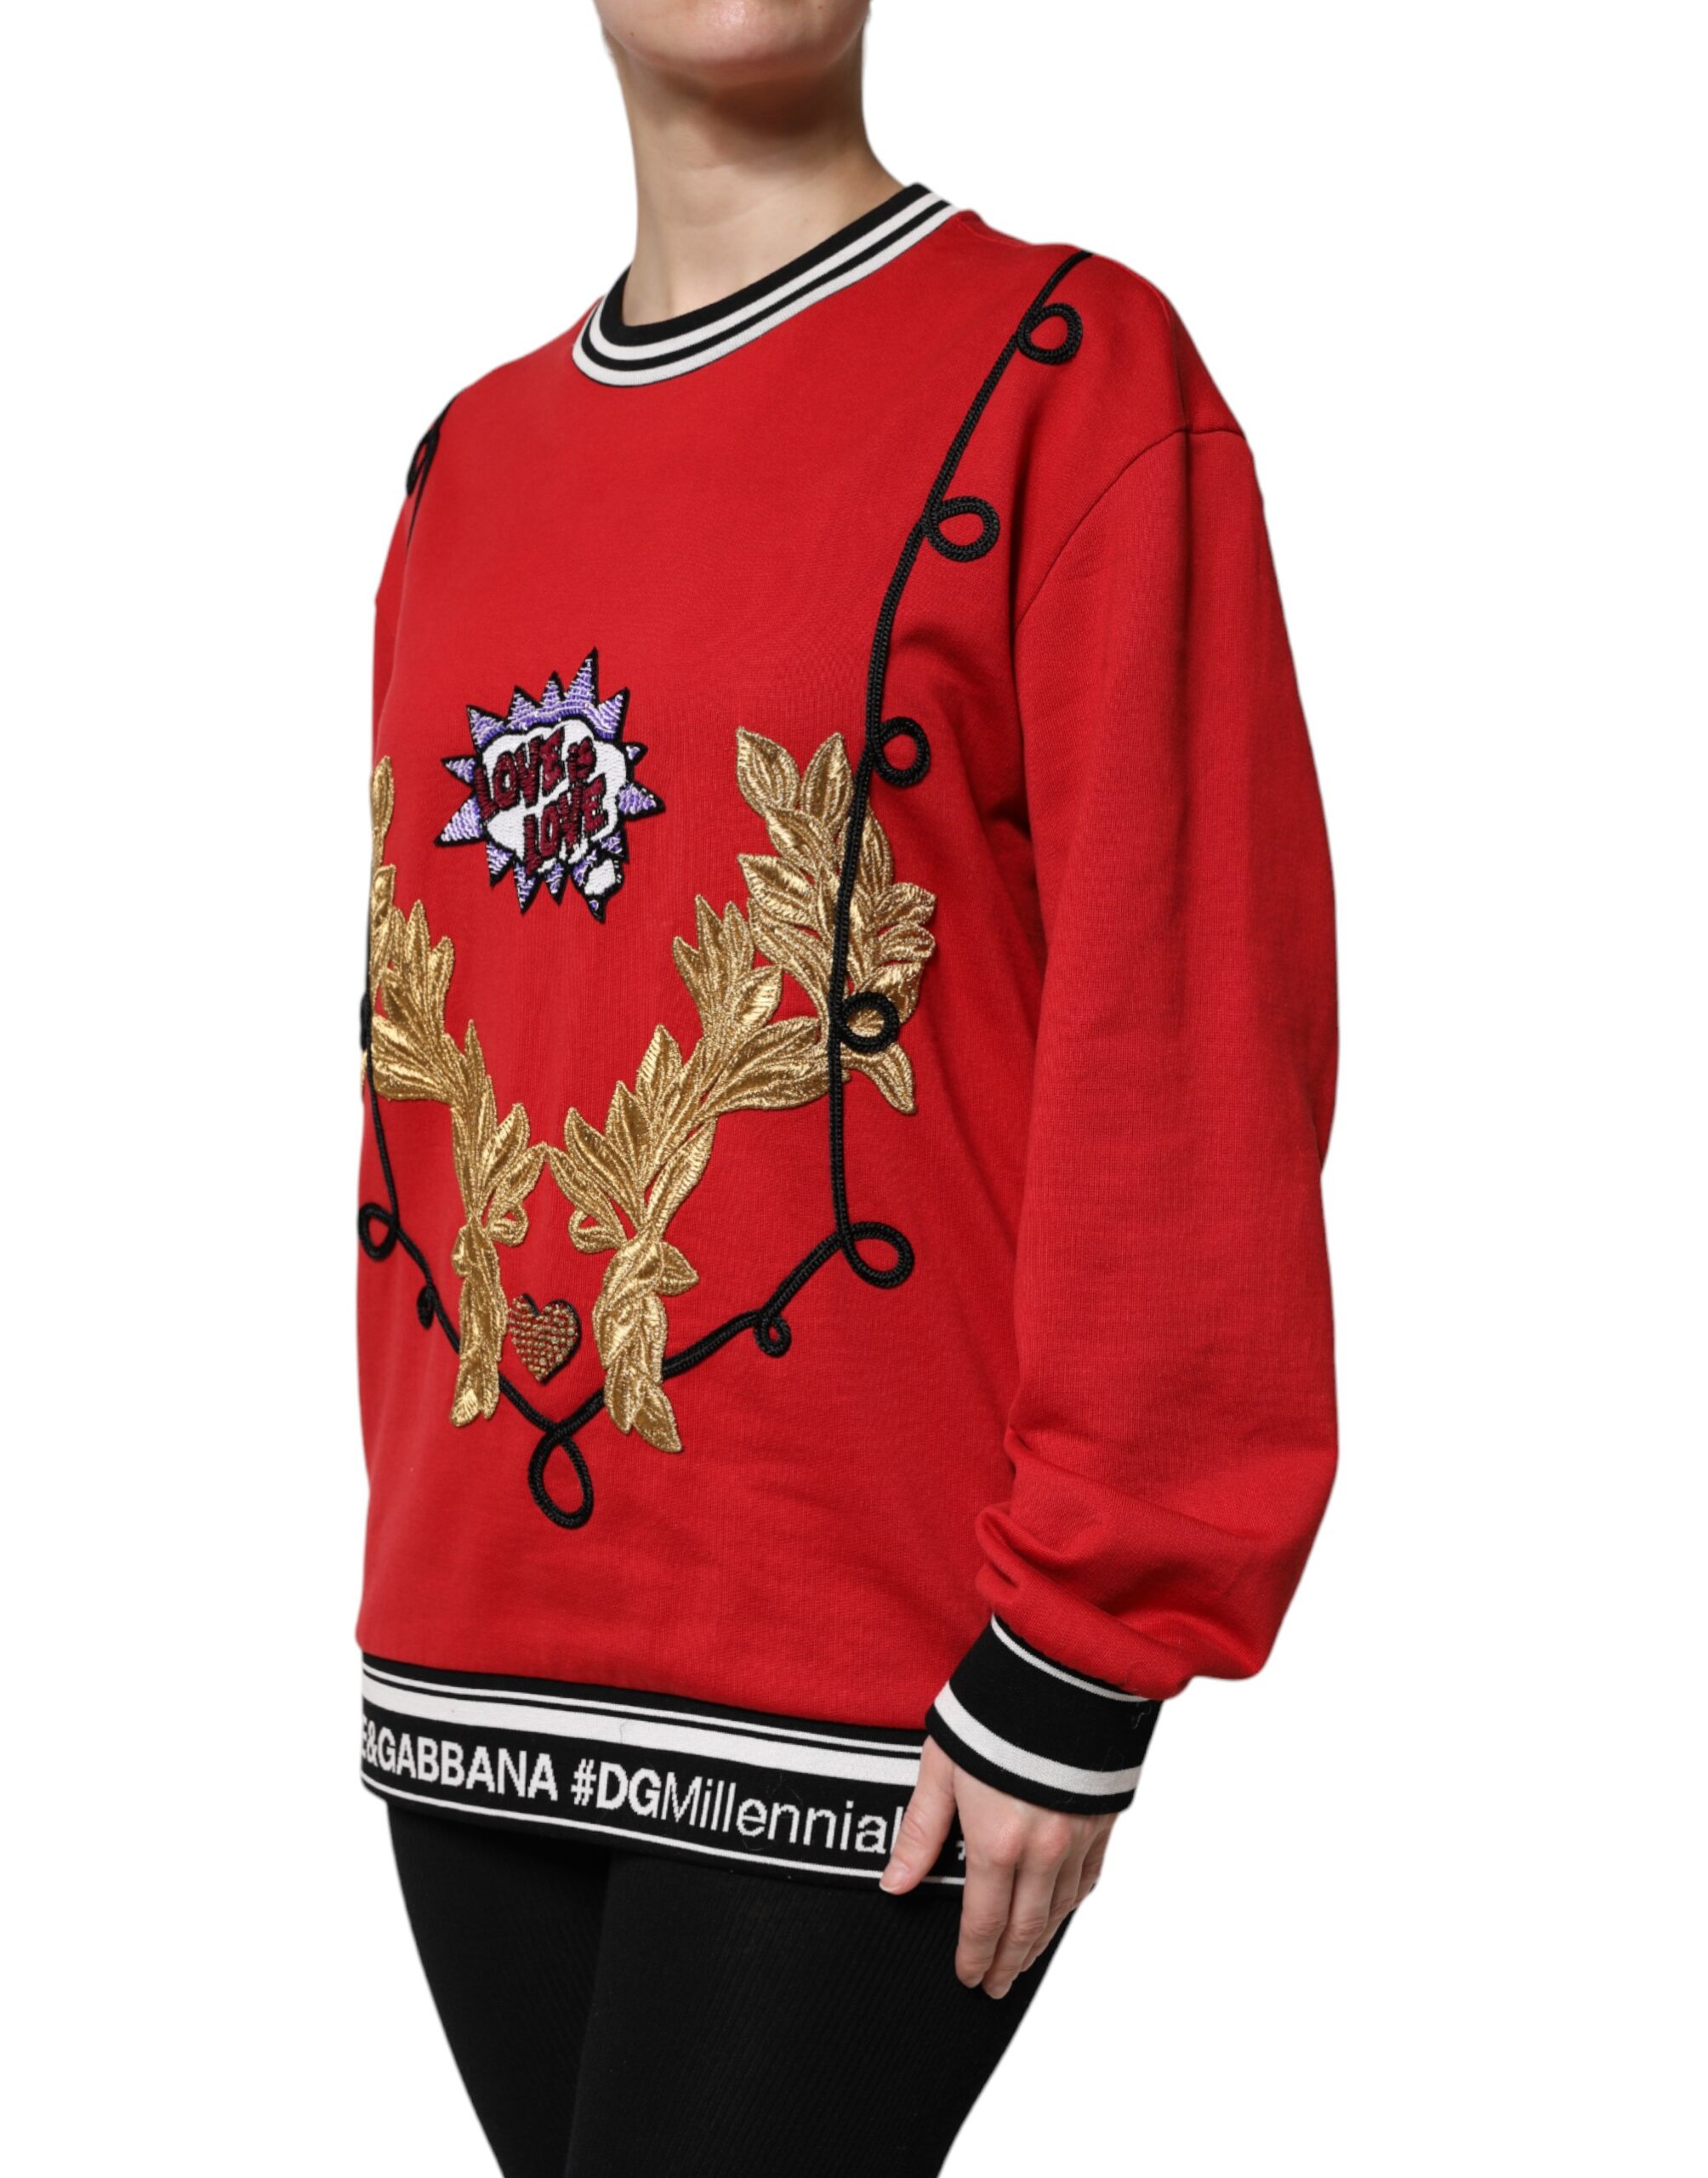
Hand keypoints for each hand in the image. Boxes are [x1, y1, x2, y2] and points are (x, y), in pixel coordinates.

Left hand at [879, 1735, 1117, 1996]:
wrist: (1060, 1671)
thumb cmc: (992, 1712)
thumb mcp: (941, 1768)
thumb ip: (921, 1832)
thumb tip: (894, 1885)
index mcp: (997, 1840)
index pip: (983, 1921)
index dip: (975, 1957)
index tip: (968, 1979)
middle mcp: (1043, 1849)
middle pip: (1024, 1926)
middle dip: (1008, 1963)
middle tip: (996, 1988)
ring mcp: (1079, 1837)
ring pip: (1060, 1909)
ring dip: (1040, 1942)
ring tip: (1024, 1961)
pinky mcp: (1103, 1819)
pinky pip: (1089, 1878)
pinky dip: (1072, 1904)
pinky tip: (1062, 1912)